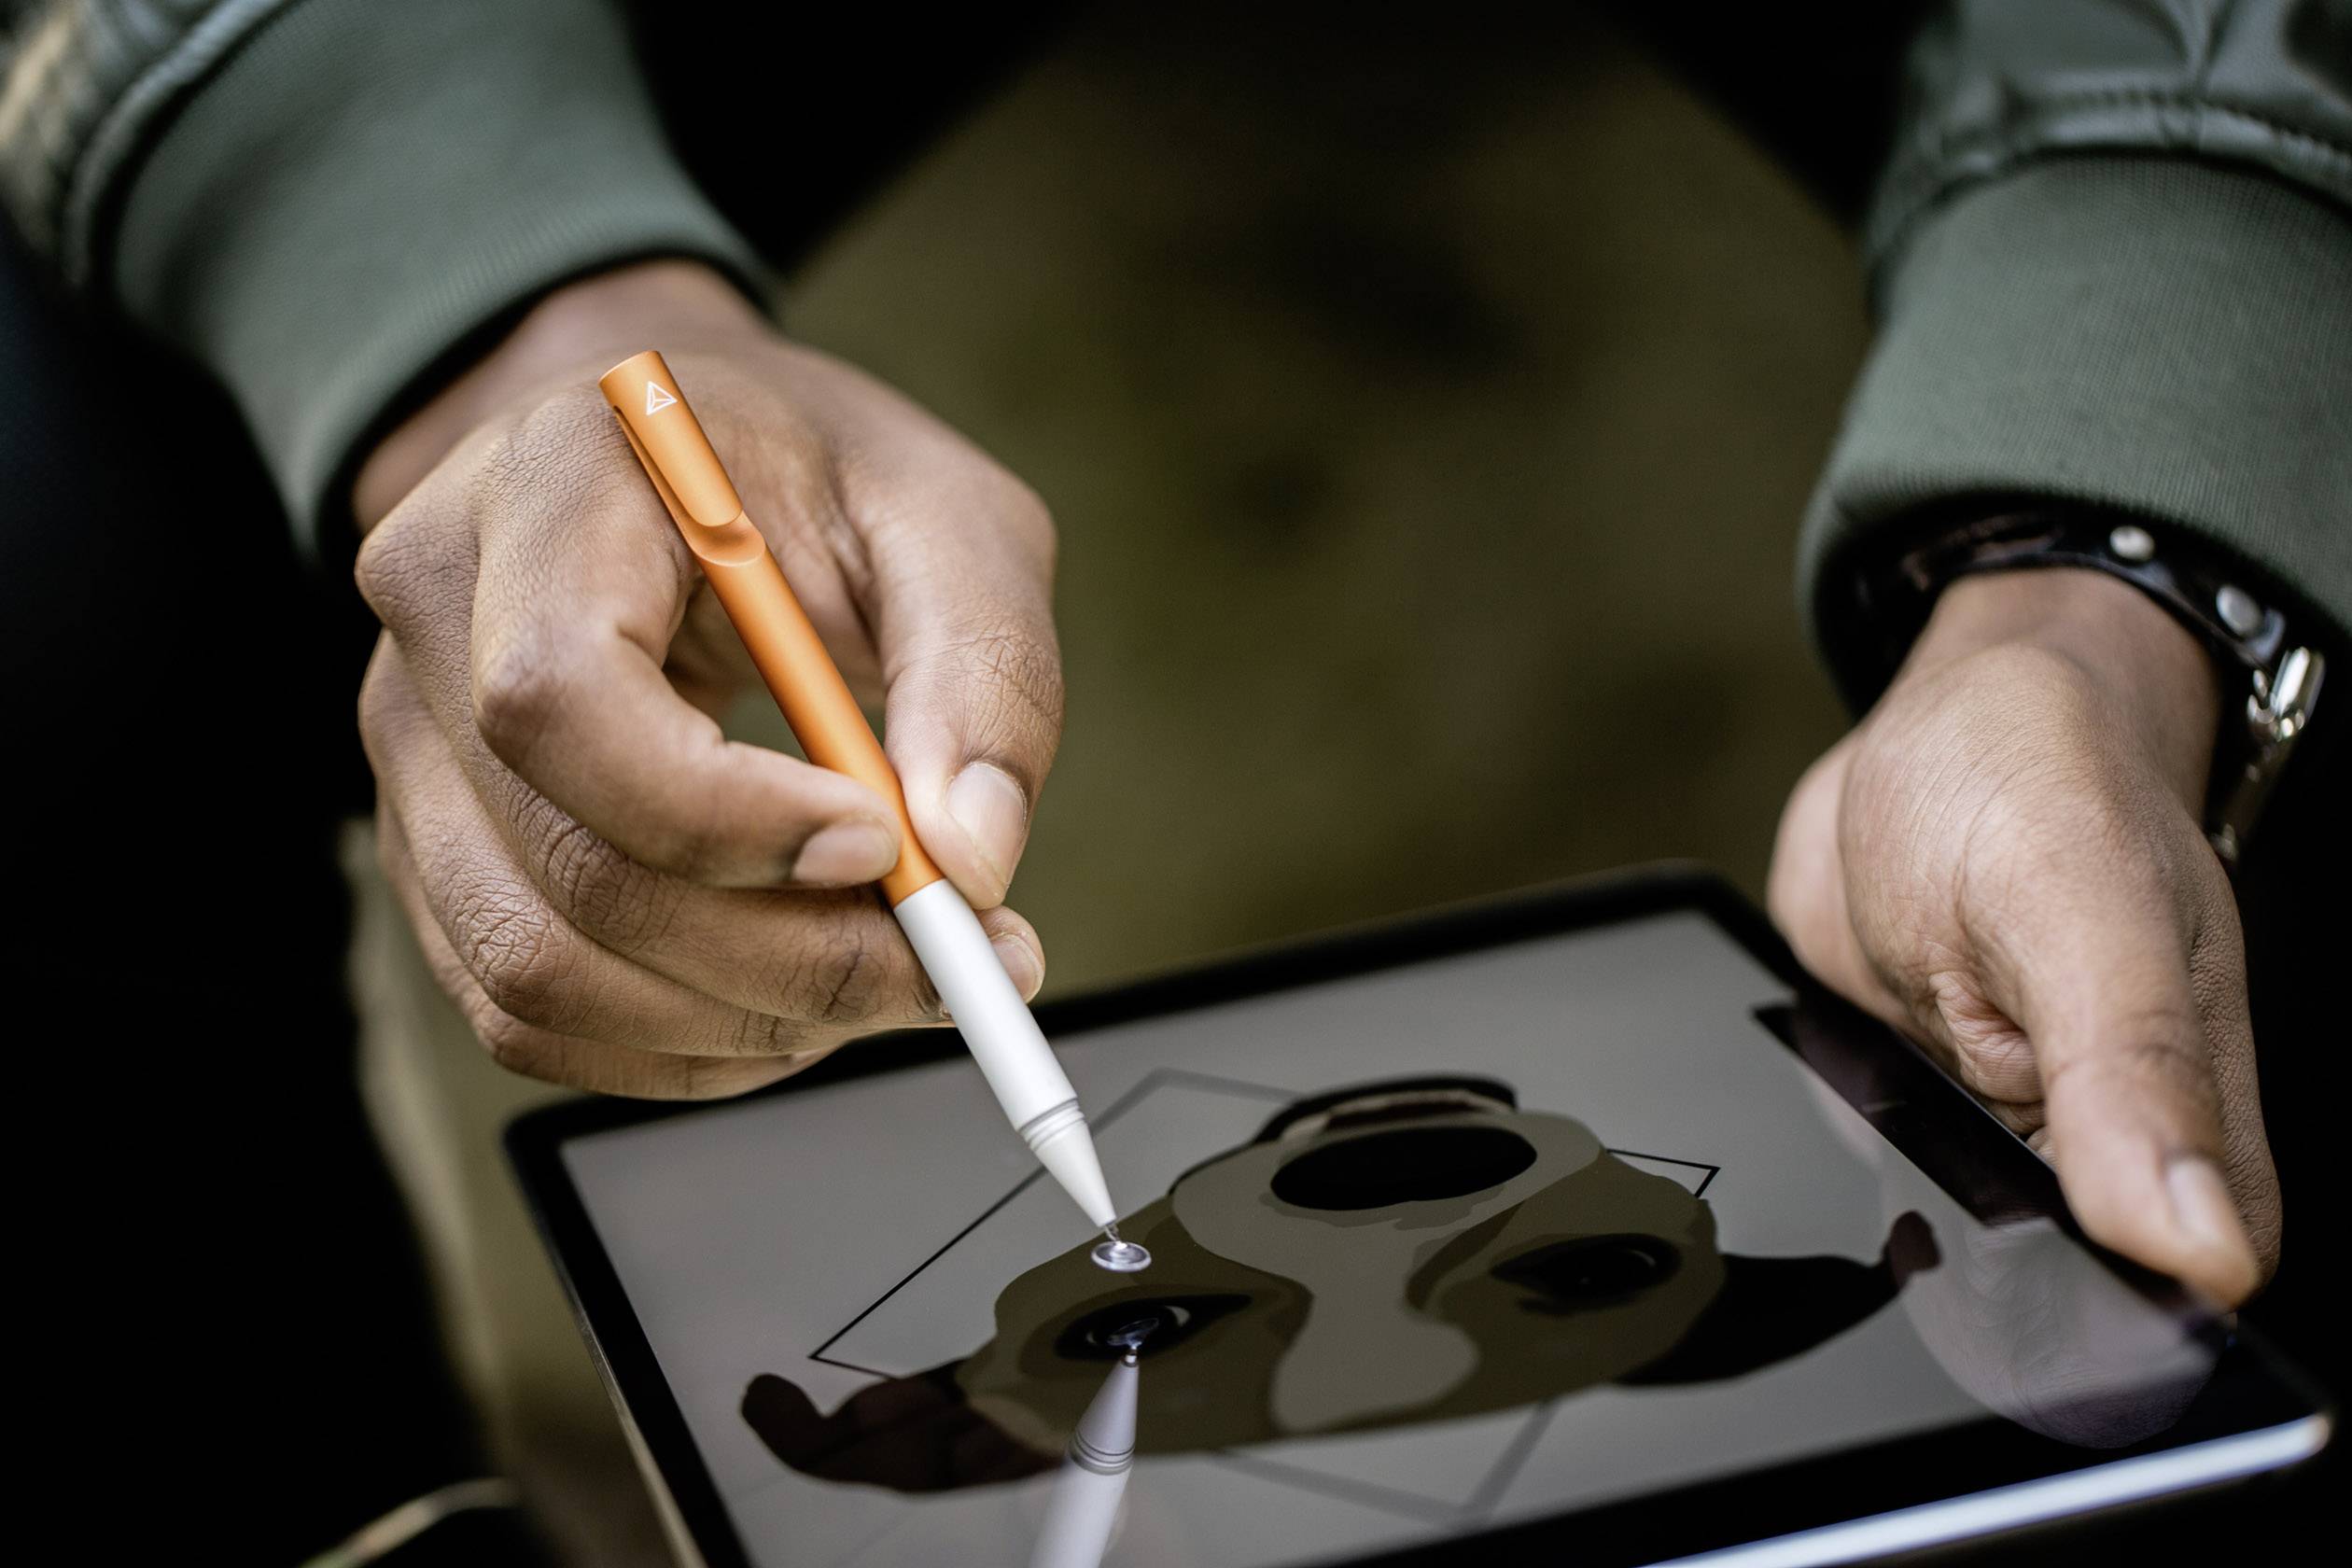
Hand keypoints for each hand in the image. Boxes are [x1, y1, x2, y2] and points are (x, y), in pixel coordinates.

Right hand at [353, 261, 1061, 1097]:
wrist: (695, 463)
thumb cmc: (821, 477)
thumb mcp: (949, 519)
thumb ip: (982, 673)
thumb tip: (973, 861)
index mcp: (547, 484)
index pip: (560, 696)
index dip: (722, 815)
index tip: (884, 847)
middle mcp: (435, 617)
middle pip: (564, 870)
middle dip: (783, 959)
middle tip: (952, 963)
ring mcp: (411, 746)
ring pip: (537, 971)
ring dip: (741, 1021)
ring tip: (890, 979)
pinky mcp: (436, 848)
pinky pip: (527, 1010)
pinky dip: (682, 1047)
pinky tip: (795, 1000)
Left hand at [1769, 567, 2276, 1305]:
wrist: (1944, 723)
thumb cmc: (2043, 778)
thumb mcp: (2083, 907)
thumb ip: (2137, 1075)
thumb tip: (2202, 1252)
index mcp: (2194, 1126)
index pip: (2176, 1299)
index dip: (2103, 1335)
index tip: (2022, 1318)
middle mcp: (2102, 1151)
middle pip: (2051, 1299)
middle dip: (1977, 1288)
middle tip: (1918, 1177)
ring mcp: (1995, 1140)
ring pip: (1947, 1257)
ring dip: (1895, 1224)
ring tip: (1880, 1109)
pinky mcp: (1909, 1119)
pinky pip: (1865, 1188)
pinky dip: (1835, 1164)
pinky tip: (1839, 1105)